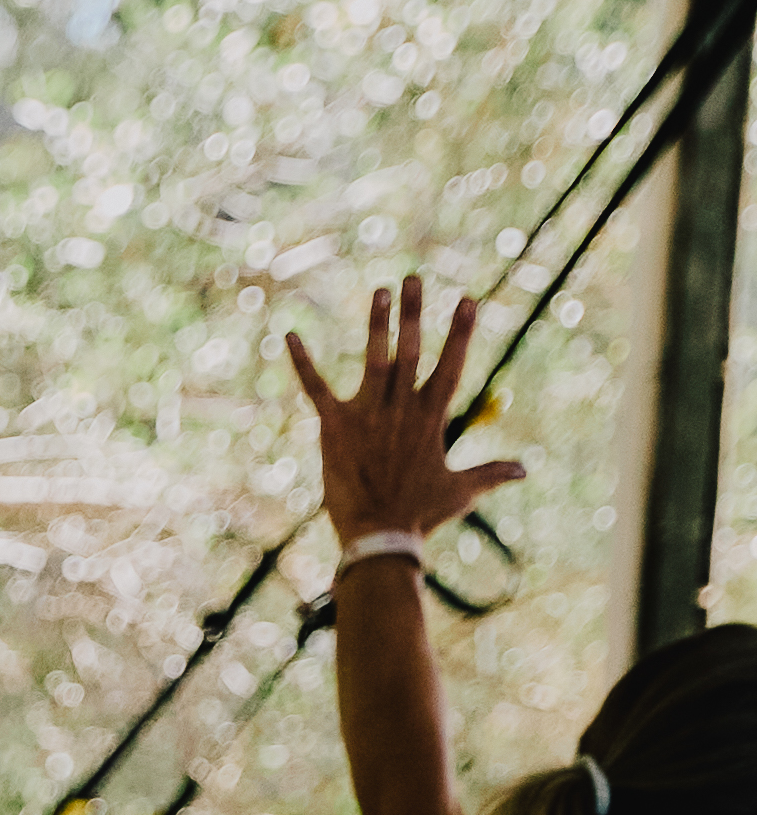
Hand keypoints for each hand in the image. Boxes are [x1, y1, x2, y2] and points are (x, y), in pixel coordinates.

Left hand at [282, 280, 524, 556]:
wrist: (378, 537)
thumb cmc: (420, 515)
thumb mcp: (462, 491)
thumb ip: (492, 473)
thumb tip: (525, 471)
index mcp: (431, 418)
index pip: (450, 365)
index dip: (459, 332)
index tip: (467, 299)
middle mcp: (401, 408)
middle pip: (411, 350)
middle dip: (414, 313)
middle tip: (413, 277)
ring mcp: (368, 415)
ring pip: (374, 358)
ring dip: (377, 323)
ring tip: (380, 290)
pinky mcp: (334, 426)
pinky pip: (315, 387)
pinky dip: (302, 362)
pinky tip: (289, 334)